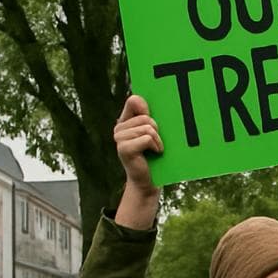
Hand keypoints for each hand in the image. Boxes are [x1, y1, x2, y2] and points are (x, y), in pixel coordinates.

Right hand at [113, 95, 161, 229]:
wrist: (149, 180)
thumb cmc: (154, 155)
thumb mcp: (154, 133)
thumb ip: (149, 116)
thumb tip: (139, 97)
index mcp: (126, 121)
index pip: (134, 101)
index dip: (145, 106)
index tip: (151, 115)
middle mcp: (119, 128)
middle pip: (146, 117)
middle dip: (157, 130)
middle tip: (155, 143)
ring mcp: (119, 138)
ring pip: (147, 128)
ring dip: (158, 140)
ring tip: (156, 149)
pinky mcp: (124, 148)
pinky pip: (147, 138)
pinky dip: (156, 146)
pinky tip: (154, 153)